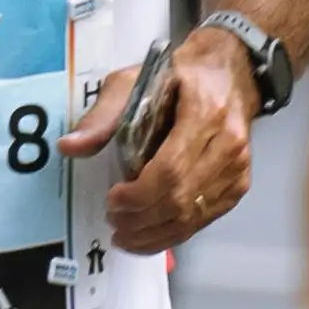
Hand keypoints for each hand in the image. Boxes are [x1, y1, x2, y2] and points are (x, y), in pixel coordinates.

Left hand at [67, 23, 254, 255]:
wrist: (231, 73)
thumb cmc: (179, 75)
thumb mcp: (136, 80)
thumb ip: (103, 115)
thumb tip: (68, 147)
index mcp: (205, 113)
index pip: (171, 169)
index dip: (139, 194)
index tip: (112, 200)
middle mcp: (229, 145)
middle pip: (182, 198)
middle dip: (142, 219)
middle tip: (112, 221)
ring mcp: (239, 168)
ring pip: (195, 216)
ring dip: (156, 234)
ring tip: (124, 236)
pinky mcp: (240, 184)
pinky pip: (205, 219)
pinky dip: (175, 232)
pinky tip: (149, 236)